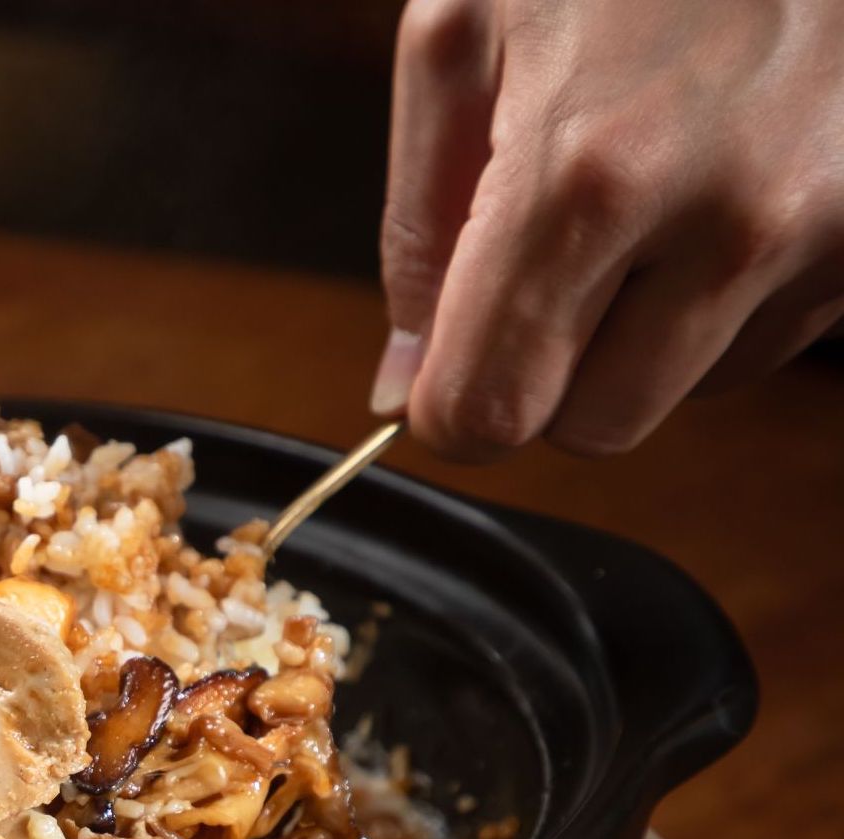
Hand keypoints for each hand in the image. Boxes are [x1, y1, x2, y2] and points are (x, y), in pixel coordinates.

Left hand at [374, 0, 843, 459]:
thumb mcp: (466, 33)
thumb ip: (419, 227)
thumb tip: (408, 384)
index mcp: (588, 176)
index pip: (490, 411)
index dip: (453, 407)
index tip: (450, 372)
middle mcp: (725, 222)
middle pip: (589, 426)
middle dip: (552, 367)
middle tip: (556, 255)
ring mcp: (827, 230)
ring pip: (687, 393)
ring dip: (647, 329)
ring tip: (658, 188)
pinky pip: (776, 338)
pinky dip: (734, 291)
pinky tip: (729, 181)